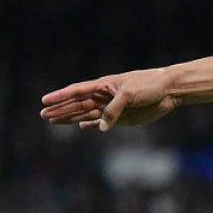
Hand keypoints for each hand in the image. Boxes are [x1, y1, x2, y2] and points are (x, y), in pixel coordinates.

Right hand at [40, 68, 177, 130]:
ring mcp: (112, 108)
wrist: (169, 91)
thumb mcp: (129, 94)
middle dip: (60, 109)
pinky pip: (102, 122)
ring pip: (85, 114)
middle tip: (43, 114)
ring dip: (70, 118)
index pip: (77, 91)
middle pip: (77, 104)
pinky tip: (80, 127)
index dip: (60, 96)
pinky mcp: (122, 118)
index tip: (44, 100)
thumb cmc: (149, 85)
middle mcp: (104, 96)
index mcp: (103, 85)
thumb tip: (101, 127)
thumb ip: (113, 110)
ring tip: (53, 120)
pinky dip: (91, 125)